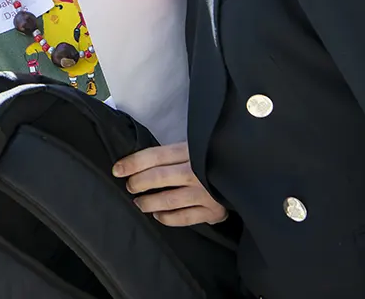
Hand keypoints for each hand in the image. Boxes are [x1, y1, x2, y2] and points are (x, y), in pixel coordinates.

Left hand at [112, 142, 227, 226]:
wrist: (247, 174)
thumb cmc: (212, 159)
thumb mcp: (193, 147)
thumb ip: (172, 154)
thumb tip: (137, 162)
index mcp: (190, 151)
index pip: (155, 156)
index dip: (133, 163)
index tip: (117, 169)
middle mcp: (197, 172)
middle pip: (159, 177)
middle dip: (138, 183)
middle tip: (129, 186)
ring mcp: (206, 193)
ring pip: (169, 200)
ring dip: (149, 202)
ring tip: (139, 202)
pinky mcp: (213, 211)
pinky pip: (184, 218)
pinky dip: (167, 218)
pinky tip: (158, 215)